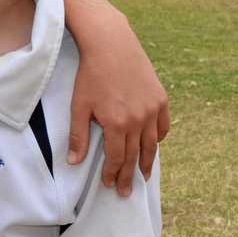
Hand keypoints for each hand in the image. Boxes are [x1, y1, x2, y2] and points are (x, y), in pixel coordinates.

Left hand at [68, 11, 169, 195]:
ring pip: (152, 144)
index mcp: (117, 124)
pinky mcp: (161, 98)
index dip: (112, 173)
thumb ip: (78, 136)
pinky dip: (158, 138)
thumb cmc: (90, 75)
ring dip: (147, 162)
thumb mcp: (79, 106)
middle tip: (126, 192)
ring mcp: (153, 109)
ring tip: (143, 176)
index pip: (116, 158)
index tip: (109, 185)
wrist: (112, 45)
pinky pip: (163, 126)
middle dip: (129, 176)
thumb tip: (74, 162)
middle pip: (135, 155)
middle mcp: (139, 120)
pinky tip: (153, 145)